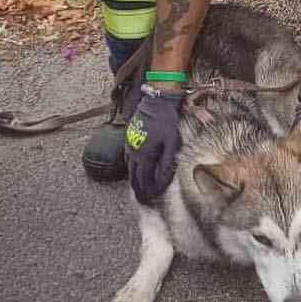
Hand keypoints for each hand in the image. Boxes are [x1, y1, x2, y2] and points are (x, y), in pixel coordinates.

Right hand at [123, 86, 185, 204]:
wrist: (156, 102)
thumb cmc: (166, 121)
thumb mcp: (172, 144)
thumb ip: (166, 164)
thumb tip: (162, 180)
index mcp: (144, 155)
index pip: (144, 179)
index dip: (147, 191)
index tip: (150, 199)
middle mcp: (134, 152)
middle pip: (134, 176)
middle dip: (138, 189)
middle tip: (141, 199)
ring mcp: (130, 145)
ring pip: (129, 168)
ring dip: (134, 179)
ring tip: (138, 189)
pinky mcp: (129, 138)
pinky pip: (128, 158)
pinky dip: (132, 168)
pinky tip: (136, 169)